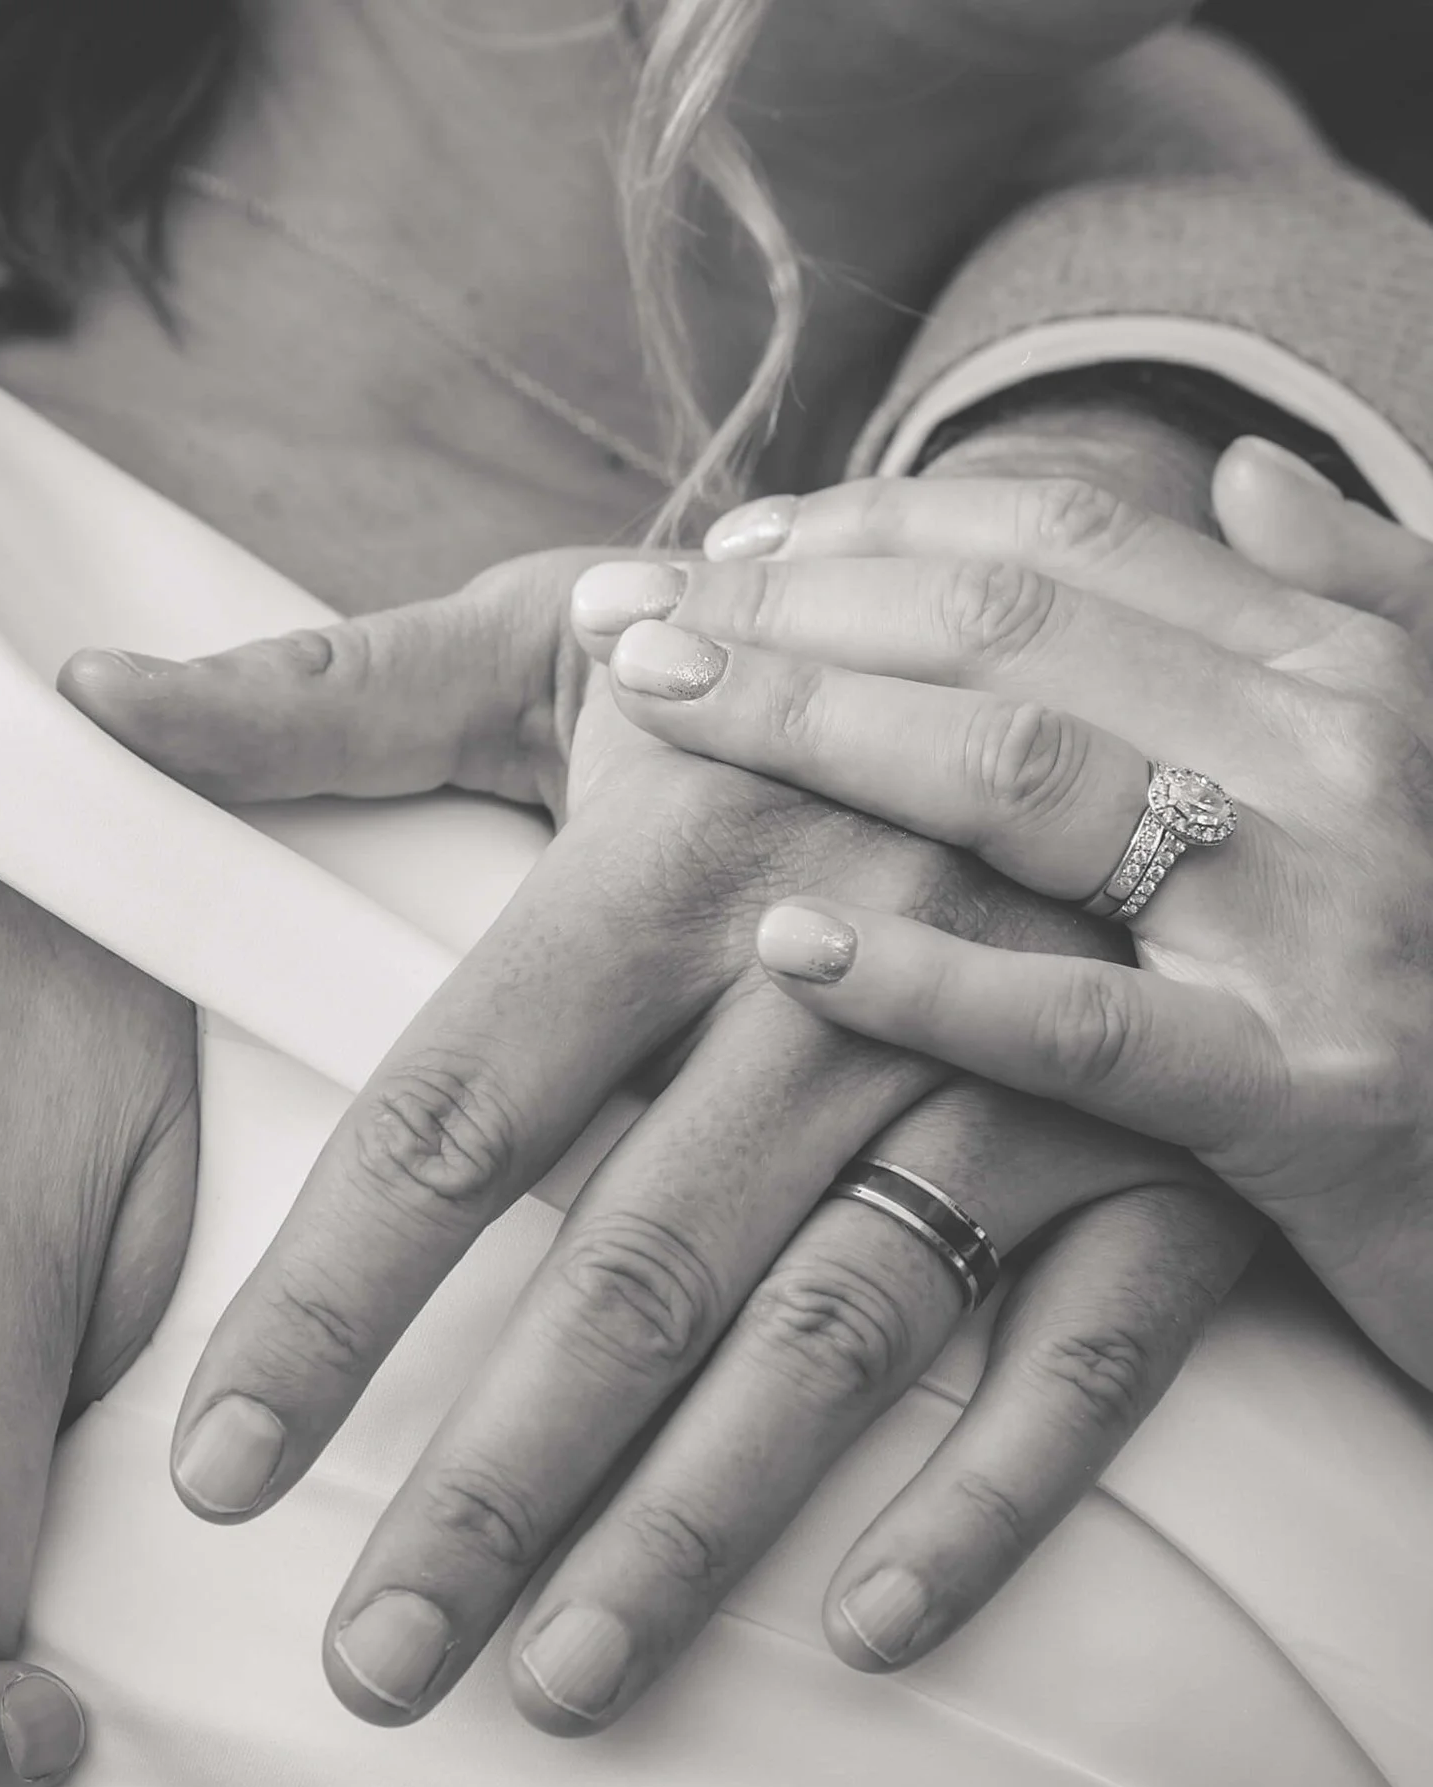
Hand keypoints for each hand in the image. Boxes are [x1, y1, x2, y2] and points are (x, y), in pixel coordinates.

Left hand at [64, 439, 1250, 1726]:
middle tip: (369, 1668)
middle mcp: (848, 969)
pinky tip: (861, 1628)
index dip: (327, 1305)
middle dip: (491, 1485)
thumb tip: (81, 695)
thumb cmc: (788, 648)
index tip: (216, 1475)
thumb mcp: (561, 636)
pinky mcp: (1170, 1148)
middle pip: (633, 1267)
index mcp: (674, 856)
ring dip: (693, 1523)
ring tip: (556, 1686)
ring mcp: (1025, 1066)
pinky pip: (1091, 1349)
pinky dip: (988, 1492)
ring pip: (838, 1330)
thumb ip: (326, 696)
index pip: (457, 1115)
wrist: (1135, 595)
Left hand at [587, 446, 1432, 1385]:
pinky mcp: (1307, 1106)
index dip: (882, 527)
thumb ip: (1362, 607)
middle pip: (1018, 632)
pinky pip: (1083, 1033)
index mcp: (1350, 672)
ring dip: (816, 729)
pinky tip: (784, 945)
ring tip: (653, 714)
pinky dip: (927, 984)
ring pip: (1032, 781)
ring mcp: (1325, 927)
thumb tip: (1243, 482)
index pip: (1073, 549)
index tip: (728, 544)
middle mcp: (1340, 761)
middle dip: (798, 608)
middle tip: (625, 612)